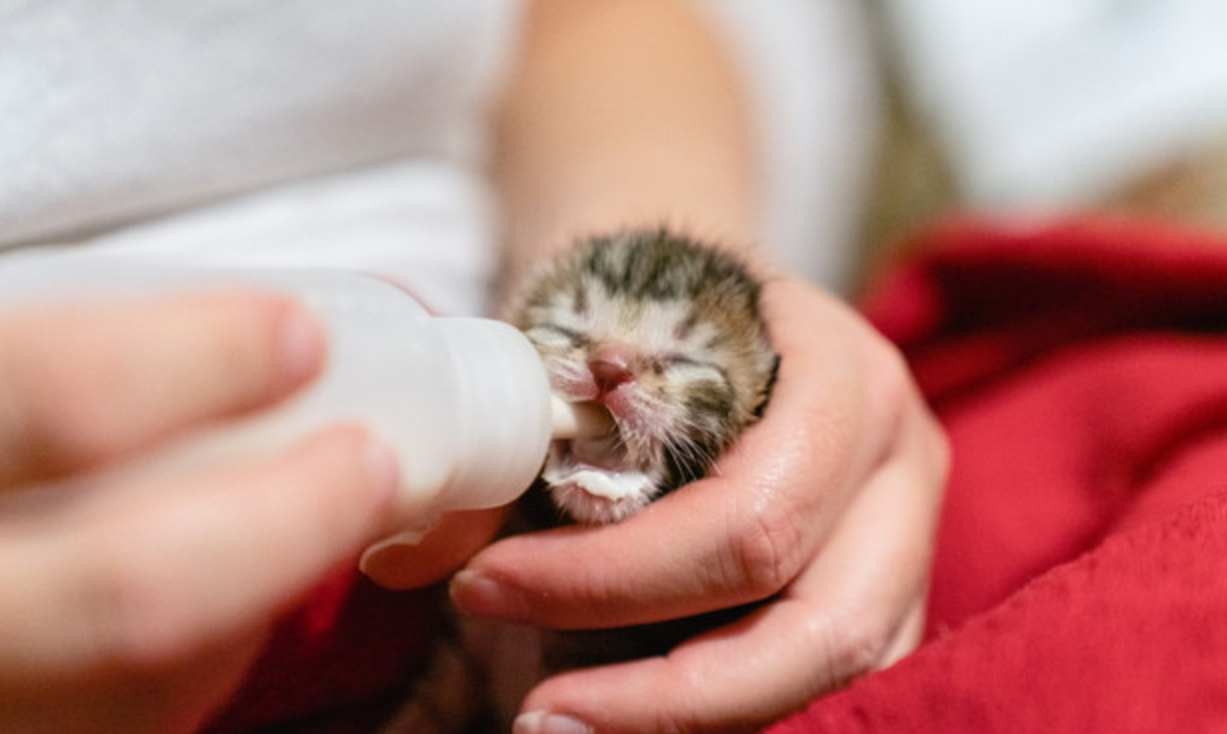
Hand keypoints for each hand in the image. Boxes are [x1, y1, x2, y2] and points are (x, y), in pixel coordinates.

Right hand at [0, 293, 397, 733]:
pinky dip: (200, 662)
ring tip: (310, 519)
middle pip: (131, 595)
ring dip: (256, 599)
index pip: (53, 400)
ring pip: (139, 684)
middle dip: (288, 520)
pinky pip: (123, 729)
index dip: (193, 362)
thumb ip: (51, 362)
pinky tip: (223, 602)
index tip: (300, 331)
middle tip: (368, 457)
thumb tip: (254, 323)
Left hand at [448, 277, 949, 733]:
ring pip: (843, 672)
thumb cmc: (637, 304)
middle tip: (535, 716)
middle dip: (668, 692)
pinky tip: (640, 704)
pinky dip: (737, 706)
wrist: (697, 286)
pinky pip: (834, 677)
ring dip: (703, 717)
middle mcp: (898, 459)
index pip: (746, 520)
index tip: (482, 588)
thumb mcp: (570, 339)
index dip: (610, 582)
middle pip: (819, 625)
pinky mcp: (888, 583)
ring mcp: (907, 530)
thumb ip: (497, 443)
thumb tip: (401, 558)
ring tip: (572, 723)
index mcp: (843, 375)